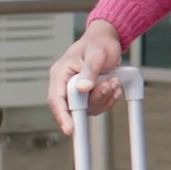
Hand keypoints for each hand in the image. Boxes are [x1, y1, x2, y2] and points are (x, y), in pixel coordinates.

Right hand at [47, 20, 123, 135]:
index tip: (69, 129)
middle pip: (74, 106)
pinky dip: (108, 98)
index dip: (62, 115)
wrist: (106, 40)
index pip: (56, 99)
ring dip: (104, 97)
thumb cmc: (98, 43)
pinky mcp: (88, 95)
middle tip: (109, 84)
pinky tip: (114, 87)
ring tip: (114, 80)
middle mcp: (65, 85)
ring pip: (88, 107)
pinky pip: (97, 105)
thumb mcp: (96, 54)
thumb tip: (82, 88)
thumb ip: (89, 71)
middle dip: (95, 99)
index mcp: (60, 74)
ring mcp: (76, 91)